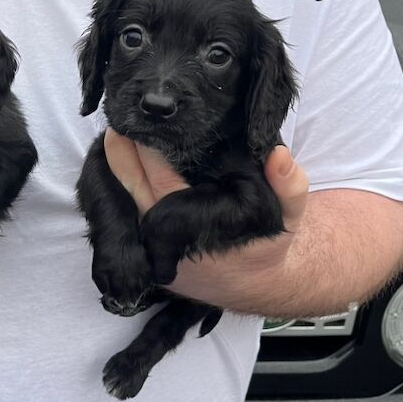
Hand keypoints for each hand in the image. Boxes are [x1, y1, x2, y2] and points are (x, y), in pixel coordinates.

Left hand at [103, 128, 308, 301]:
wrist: (250, 285)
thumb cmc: (264, 243)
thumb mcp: (286, 216)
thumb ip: (289, 187)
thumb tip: (278, 155)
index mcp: (192, 220)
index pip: (159, 174)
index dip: (146, 145)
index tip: (144, 117)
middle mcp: (161, 233)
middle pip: (127, 182)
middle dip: (119, 148)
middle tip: (120, 116)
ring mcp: (145, 242)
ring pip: (116, 197)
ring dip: (113, 164)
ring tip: (116, 130)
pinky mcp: (139, 246)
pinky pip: (118, 210)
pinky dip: (114, 184)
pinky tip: (116, 157)